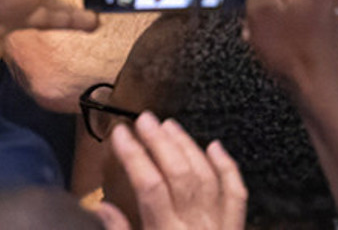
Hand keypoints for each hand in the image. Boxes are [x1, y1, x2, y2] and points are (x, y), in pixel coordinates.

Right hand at [96, 114, 246, 229]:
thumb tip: (101, 207)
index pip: (150, 187)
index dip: (134, 156)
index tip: (119, 134)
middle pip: (179, 173)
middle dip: (160, 142)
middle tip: (143, 119)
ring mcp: (220, 228)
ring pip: (206, 175)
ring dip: (187, 145)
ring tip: (169, 125)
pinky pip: (236, 192)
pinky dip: (226, 166)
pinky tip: (214, 145)